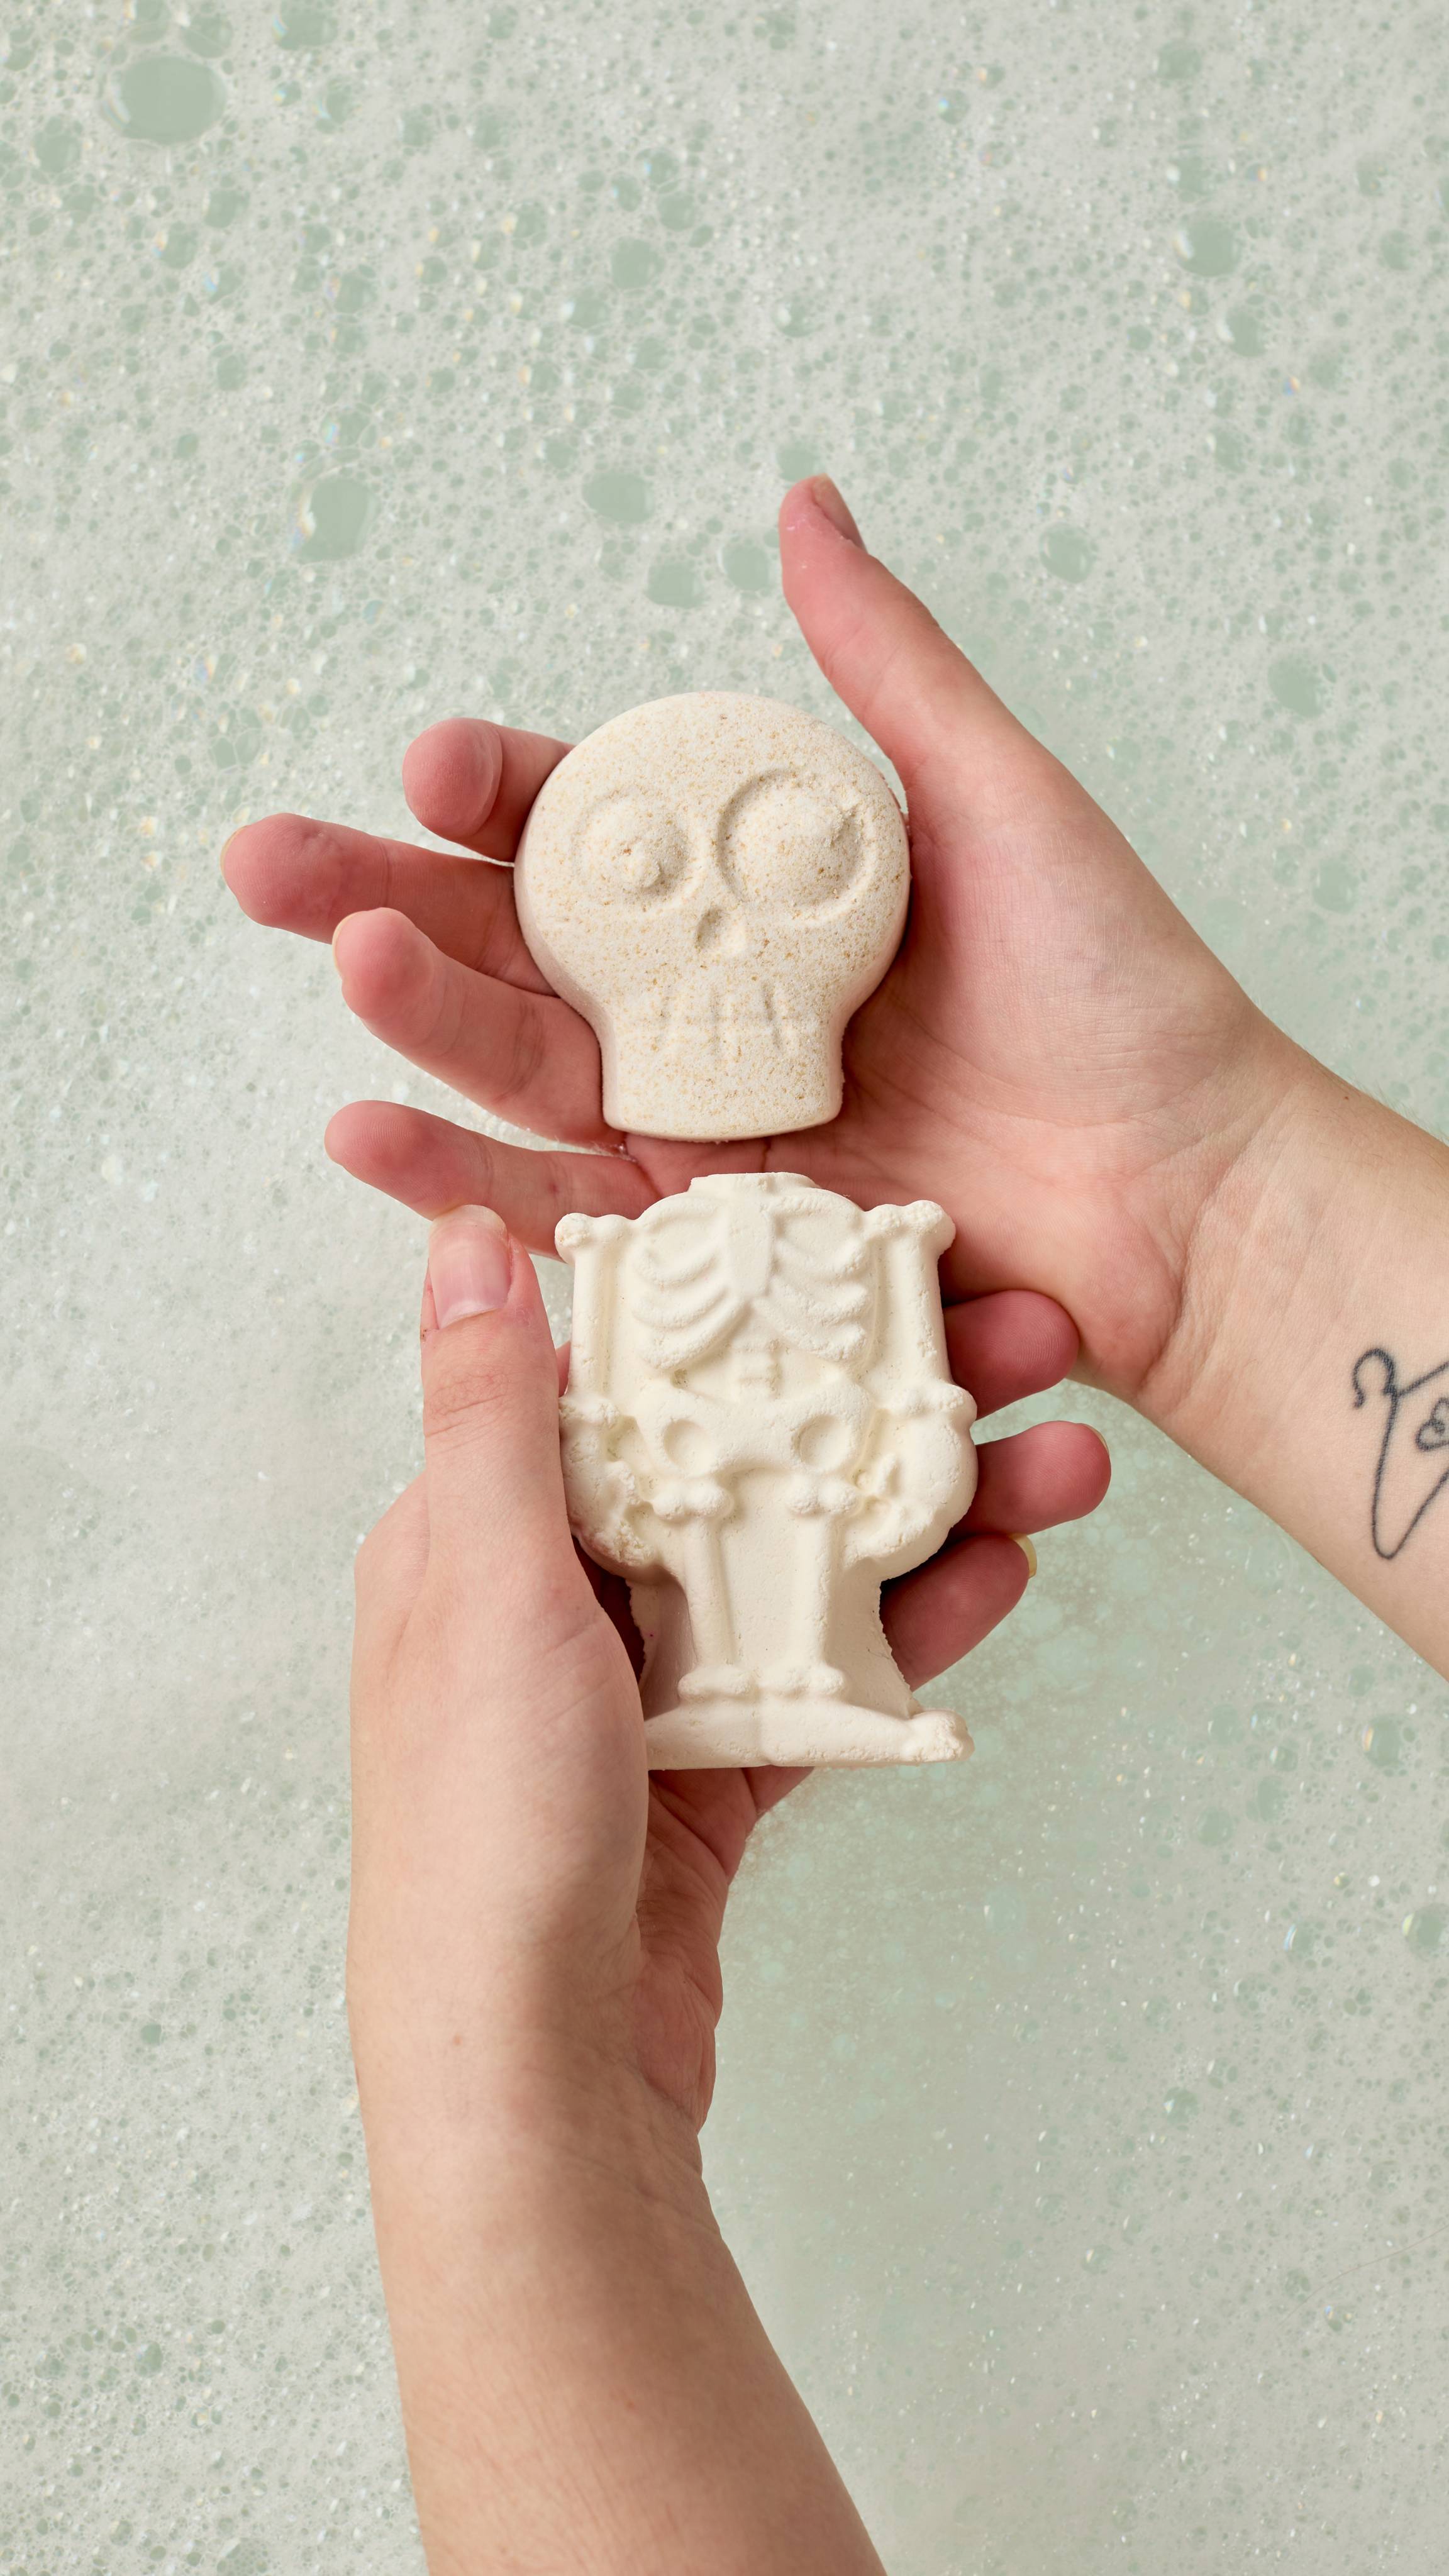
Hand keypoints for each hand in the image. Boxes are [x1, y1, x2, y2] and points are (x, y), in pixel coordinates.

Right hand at [225, 477, 1308, 1448]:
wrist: (1180, 1184)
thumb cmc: (1112, 986)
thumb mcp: (996, 797)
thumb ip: (886, 665)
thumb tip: (801, 503)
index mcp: (756, 891)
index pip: (593, 829)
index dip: (505, 792)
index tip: (440, 762)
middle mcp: (704, 1002)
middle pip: (513, 942)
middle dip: (382, 893)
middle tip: (264, 857)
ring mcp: (694, 1120)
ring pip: (517, 1062)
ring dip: (413, 1015)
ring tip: (332, 955)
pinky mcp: (702, 1233)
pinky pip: (559, 1202)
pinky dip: (457, 1177)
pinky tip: (364, 1130)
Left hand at [350, 1208, 1101, 2142]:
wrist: (536, 2069)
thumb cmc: (481, 1825)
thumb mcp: (481, 1581)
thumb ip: (485, 1412)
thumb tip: (456, 1242)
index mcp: (472, 1533)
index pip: (619, 1378)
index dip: (740, 1311)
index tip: (863, 1259)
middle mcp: (552, 1597)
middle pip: (730, 1460)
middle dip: (873, 1403)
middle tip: (1017, 1347)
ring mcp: (639, 1689)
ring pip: (795, 1561)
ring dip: (923, 1508)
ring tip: (1059, 1459)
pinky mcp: (712, 1773)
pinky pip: (821, 1668)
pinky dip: (901, 1625)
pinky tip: (1002, 1571)